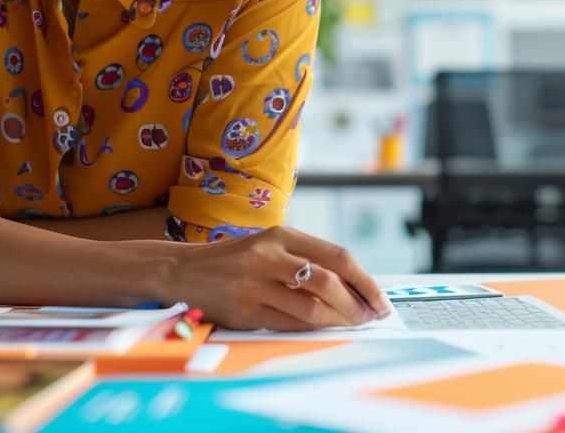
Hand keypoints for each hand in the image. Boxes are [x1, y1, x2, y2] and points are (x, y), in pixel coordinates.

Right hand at [163, 225, 393, 330]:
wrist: (184, 269)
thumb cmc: (236, 260)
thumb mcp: (270, 246)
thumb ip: (307, 259)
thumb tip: (354, 286)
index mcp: (282, 235)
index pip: (338, 257)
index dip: (365, 281)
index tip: (379, 299)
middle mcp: (269, 256)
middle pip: (329, 281)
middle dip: (357, 303)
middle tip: (369, 317)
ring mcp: (254, 283)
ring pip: (310, 307)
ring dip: (337, 320)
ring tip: (350, 325)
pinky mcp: (243, 309)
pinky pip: (288, 323)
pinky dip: (310, 328)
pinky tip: (320, 328)